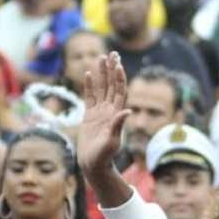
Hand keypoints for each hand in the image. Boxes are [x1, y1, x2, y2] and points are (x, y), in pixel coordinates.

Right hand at [77, 52, 131, 178]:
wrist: (94, 165)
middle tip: (112, 53)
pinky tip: (90, 74)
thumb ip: (118, 126)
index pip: (119, 91)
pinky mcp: (90, 116)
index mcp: (116, 114)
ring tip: (101, 57)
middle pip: (112, 85)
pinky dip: (90, 85)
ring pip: (101, 88)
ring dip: (102, 73)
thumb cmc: (104, 156)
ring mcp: (100, 113)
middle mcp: (109, 111)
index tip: (118, 64)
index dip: (119, 77)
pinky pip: (90, 97)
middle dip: (112, 69)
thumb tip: (128, 111)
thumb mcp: (112, 141)